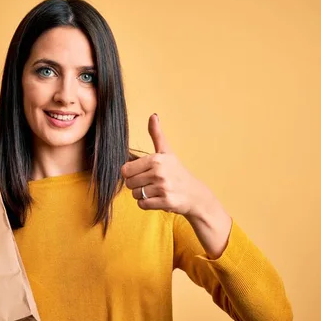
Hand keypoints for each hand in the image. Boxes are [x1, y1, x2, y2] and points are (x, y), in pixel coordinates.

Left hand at [121, 114, 231, 257]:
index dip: (131, 173)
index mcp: (156, 159)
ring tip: (156, 191)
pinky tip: (158, 199)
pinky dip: (147, 204)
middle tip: (151, 183)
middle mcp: (159, 172)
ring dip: (142, 195)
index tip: (143, 173)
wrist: (195, 194)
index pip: (125, 170)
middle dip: (137, 185)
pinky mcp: (166, 202)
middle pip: (129, 183)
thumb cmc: (177, 172)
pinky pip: (142, 205)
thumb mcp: (167, 152)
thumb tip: (153, 115)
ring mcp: (163, 188)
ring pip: (135, 195)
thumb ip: (157, 134)